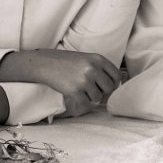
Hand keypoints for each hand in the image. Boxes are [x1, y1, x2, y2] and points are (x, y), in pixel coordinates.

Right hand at [0, 49, 120, 117]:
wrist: (44, 63)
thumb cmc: (64, 61)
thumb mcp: (85, 58)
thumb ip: (99, 68)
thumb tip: (118, 81)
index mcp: (97, 58)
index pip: (116, 75)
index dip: (114, 83)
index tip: (107, 87)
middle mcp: (93, 69)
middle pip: (110, 88)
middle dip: (103, 92)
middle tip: (93, 91)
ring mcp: (84, 80)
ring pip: (98, 97)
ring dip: (91, 97)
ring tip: (81, 91)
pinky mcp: (75, 91)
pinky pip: (86, 103)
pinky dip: (82, 103)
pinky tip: (76, 96)